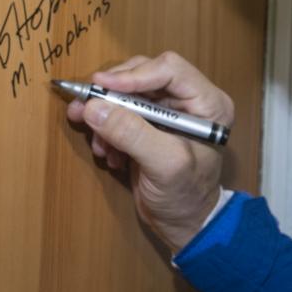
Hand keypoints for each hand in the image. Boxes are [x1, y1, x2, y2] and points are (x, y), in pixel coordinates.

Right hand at [66, 51, 234, 253]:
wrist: (182, 222)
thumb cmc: (186, 196)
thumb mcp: (165, 166)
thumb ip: (133, 134)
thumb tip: (94, 108)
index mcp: (207, 103)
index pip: (170, 69)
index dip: (134, 74)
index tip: (101, 86)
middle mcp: (189, 101)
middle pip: (143, 75)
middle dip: (112, 93)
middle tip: (84, 108)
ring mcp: (167, 112)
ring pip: (126, 92)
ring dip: (105, 114)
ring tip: (98, 143)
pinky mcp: (147, 125)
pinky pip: (118, 112)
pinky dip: (106, 128)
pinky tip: (106, 153)